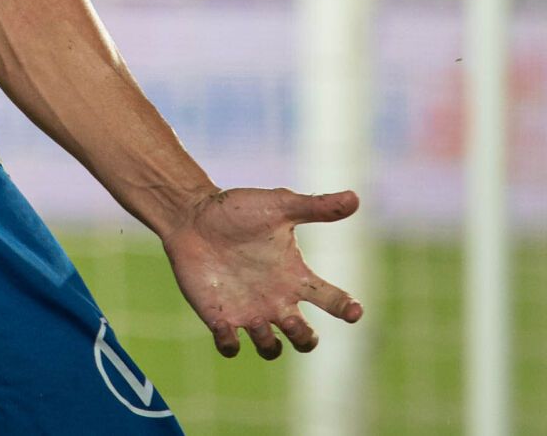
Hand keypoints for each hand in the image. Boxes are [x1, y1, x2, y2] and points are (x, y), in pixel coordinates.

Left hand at [161, 187, 363, 358]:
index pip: (332, 300)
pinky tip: (224, 325)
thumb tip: (355, 198)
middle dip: (304, 339)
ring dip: (269, 344)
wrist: (191, 215)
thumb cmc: (237, 210)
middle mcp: (276, 299)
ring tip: (257, 321)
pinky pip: (229, 347)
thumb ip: (316, 207)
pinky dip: (229, 345)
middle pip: (304, 338)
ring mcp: (248, 310)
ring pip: (271, 348)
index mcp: (294, 276)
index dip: (347, 309)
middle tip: (293, 321)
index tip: (354, 312)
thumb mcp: (279, 206)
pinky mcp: (219, 315)